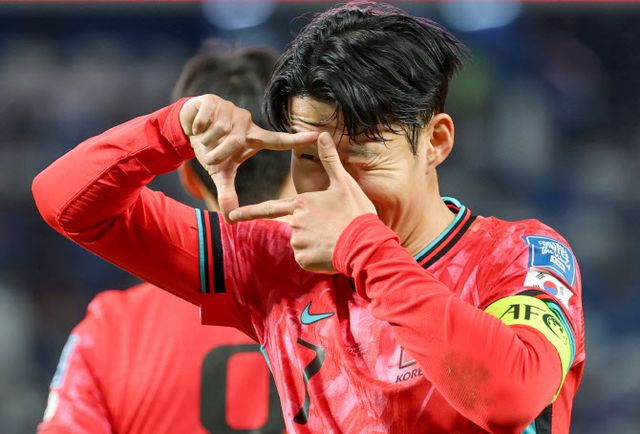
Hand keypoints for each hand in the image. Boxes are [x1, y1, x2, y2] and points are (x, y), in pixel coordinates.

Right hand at [179, 94, 318, 220]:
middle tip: (209, 153)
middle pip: (233, 145)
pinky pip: (204, 122)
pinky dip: (196, 128)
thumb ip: (228, 193)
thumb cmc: (212, 148)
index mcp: (253, 138)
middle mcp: (246, 122)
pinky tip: (196, 127)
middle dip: (216, 154)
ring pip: (216, 133)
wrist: (189, 126)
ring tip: (204, 138)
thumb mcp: (220, 172)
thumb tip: (230, 219)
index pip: (278, 141)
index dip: (297, 140)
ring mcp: (231, 111)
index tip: (319, 135)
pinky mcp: (213, 102)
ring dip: (205, 142)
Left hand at [229, 132, 376, 272]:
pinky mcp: (304, 260)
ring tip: (335, 238)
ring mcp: (297, 243)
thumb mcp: (344, 183)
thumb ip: (329, 159)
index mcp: (300, 204)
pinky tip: (331, 250)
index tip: (231, 216)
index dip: (249, 212)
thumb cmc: (355, 212)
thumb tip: (322, 134)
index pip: (268, 208)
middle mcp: (294, 223)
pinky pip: (306, 257)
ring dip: (314, 241)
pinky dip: (316, 256)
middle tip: (332, 227)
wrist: (364, 245)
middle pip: (295, 225)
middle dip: (311, 227)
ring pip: (301, 242)